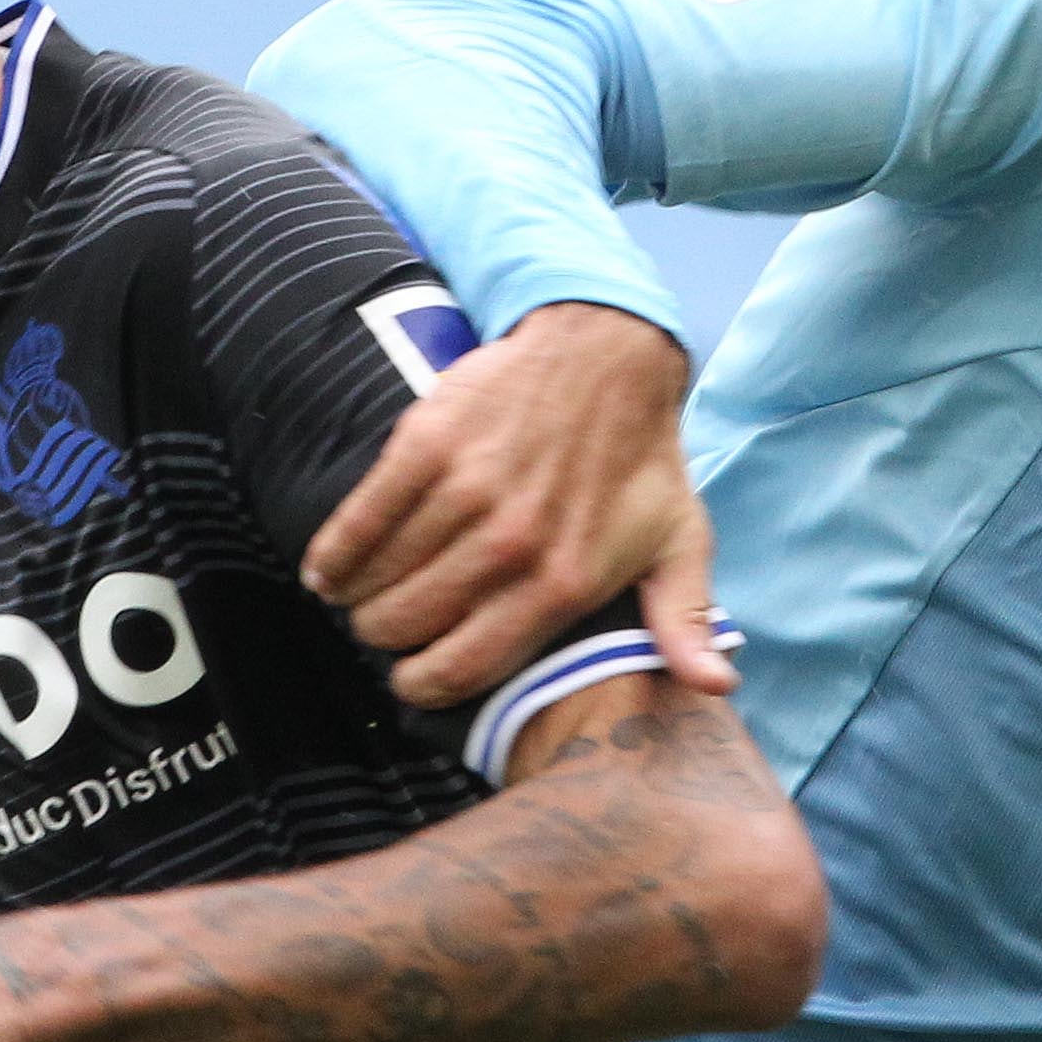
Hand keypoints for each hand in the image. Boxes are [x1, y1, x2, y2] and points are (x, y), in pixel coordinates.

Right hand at [301, 302, 730, 708]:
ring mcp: (466, 491)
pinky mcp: (428, 443)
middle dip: (388, 638)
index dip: (425, 683)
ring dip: (359, 598)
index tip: (410, 681)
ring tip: (359, 600)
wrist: (607, 354)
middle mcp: (512, 543)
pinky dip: (334, 552)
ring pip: (381, 576)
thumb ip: (685, 621)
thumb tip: (715, 686)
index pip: (468, 664)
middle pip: (412, 624)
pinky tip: (327, 570)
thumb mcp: (679, 542)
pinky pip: (361, 517)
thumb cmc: (640, 459)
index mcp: (563, 581)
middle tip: (385, 631)